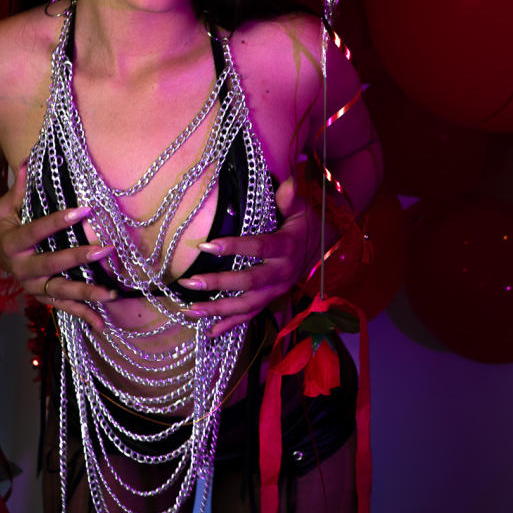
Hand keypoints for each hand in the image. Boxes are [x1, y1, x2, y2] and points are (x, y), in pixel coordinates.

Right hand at [0, 161, 116, 332]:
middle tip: (105, 249)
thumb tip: (28, 159)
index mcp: (12, 243)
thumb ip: (20, 188)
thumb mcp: (7, 206)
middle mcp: (22, 269)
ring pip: (61, 291)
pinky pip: (64, 309)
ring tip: (110, 292)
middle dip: (79, 257)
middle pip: (52, 264)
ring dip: (86, 292)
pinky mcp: (44, 298)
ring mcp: (33, 287)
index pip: (36, 231)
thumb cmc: (9, 225)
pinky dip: (83, 315)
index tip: (84, 209)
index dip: (58, 221)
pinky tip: (102, 321)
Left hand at [176, 176, 312, 336]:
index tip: (206, 245)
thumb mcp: (300, 209)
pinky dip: (229, 325)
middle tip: (191, 282)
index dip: (233, 247)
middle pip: (248, 282)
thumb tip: (286, 182)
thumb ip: (290, 198)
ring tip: (190, 310)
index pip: (258, 247)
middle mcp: (281, 274)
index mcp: (286, 248)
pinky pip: (249, 316)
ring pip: (246, 305)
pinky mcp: (270, 301)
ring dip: (218, 309)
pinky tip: (207, 331)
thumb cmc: (304, 225)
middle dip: (218, 284)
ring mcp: (276, 291)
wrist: (321, 249)